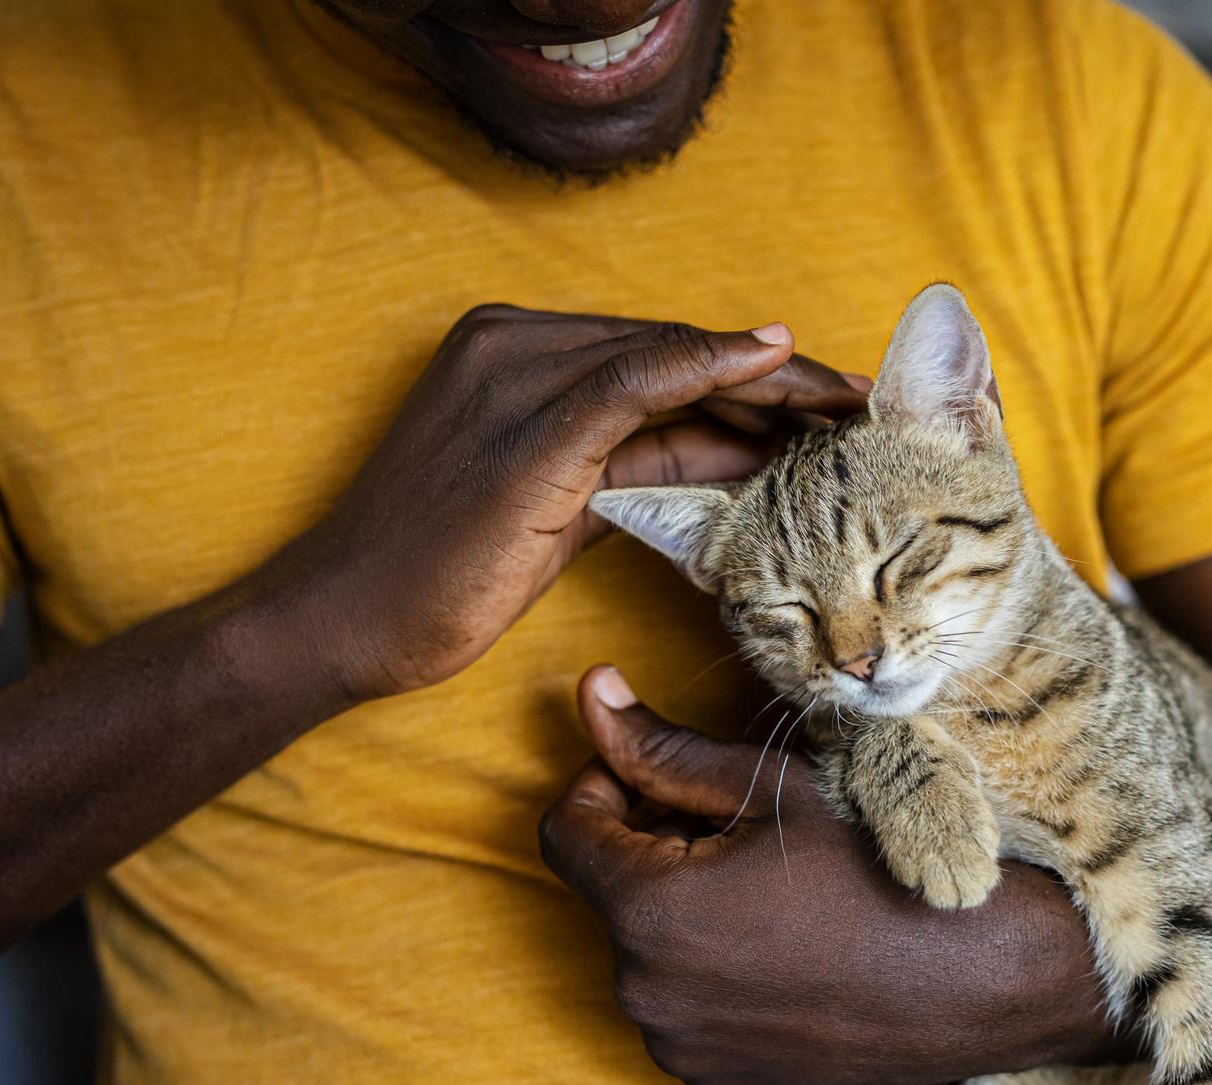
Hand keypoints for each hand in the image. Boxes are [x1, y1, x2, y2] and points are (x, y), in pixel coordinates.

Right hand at [247, 308, 867, 703]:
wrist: (351, 616)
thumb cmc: (447, 572)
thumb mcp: (564, 506)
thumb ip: (643, 465)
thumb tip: (742, 455)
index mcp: (516, 352)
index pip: (658, 355)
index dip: (749, 377)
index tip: (825, 403)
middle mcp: (514, 342)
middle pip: (674, 347)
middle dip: (776, 375)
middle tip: (861, 400)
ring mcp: (515, 371)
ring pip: (670, 356)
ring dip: (769, 376)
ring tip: (846, 400)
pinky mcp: (527, 420)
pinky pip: (637, 378)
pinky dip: (711, 364)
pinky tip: (776, 356)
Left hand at [537, 666, 1123, 1084]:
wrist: (981, 976)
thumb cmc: (884, 867)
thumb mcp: (774, 790)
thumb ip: (665, 749)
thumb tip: (588, 695)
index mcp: (650, 909)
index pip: (565, 832)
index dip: (602, 788)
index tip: (655, 778)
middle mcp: (645, 993)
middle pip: (610, 894)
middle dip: (655, 851)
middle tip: (741, 829)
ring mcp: (680, 1049)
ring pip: (647, 955)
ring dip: (683, 916)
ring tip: (773, 893)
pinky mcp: (717, 1084)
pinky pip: (683, 1013)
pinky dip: (712, 977)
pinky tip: (786, 952)